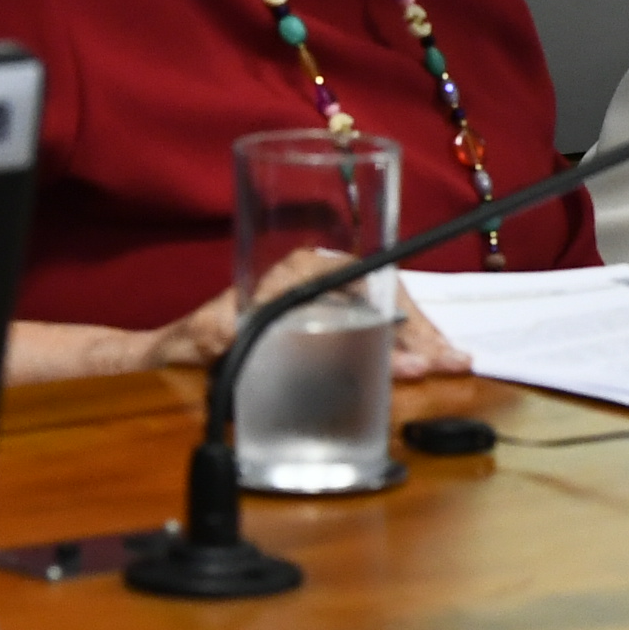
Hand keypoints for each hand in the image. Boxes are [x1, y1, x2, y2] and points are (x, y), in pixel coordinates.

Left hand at [138, 255, 474, 382]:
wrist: (173, 356)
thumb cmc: (190, 342)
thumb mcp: (206, 336)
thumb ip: (223, 333)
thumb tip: (243, 333)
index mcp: (295, 266)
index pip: (362, 281)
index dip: (396, 318)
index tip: (416, 355)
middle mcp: (317, 274)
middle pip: (385, 294)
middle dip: (423, 331)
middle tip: (453, 362)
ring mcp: (324, 298)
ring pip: (387, 309)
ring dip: (422, 338)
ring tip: (455, 362)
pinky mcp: (325, 322)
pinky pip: (375, 326)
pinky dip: (404, 345)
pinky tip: (427, 363)